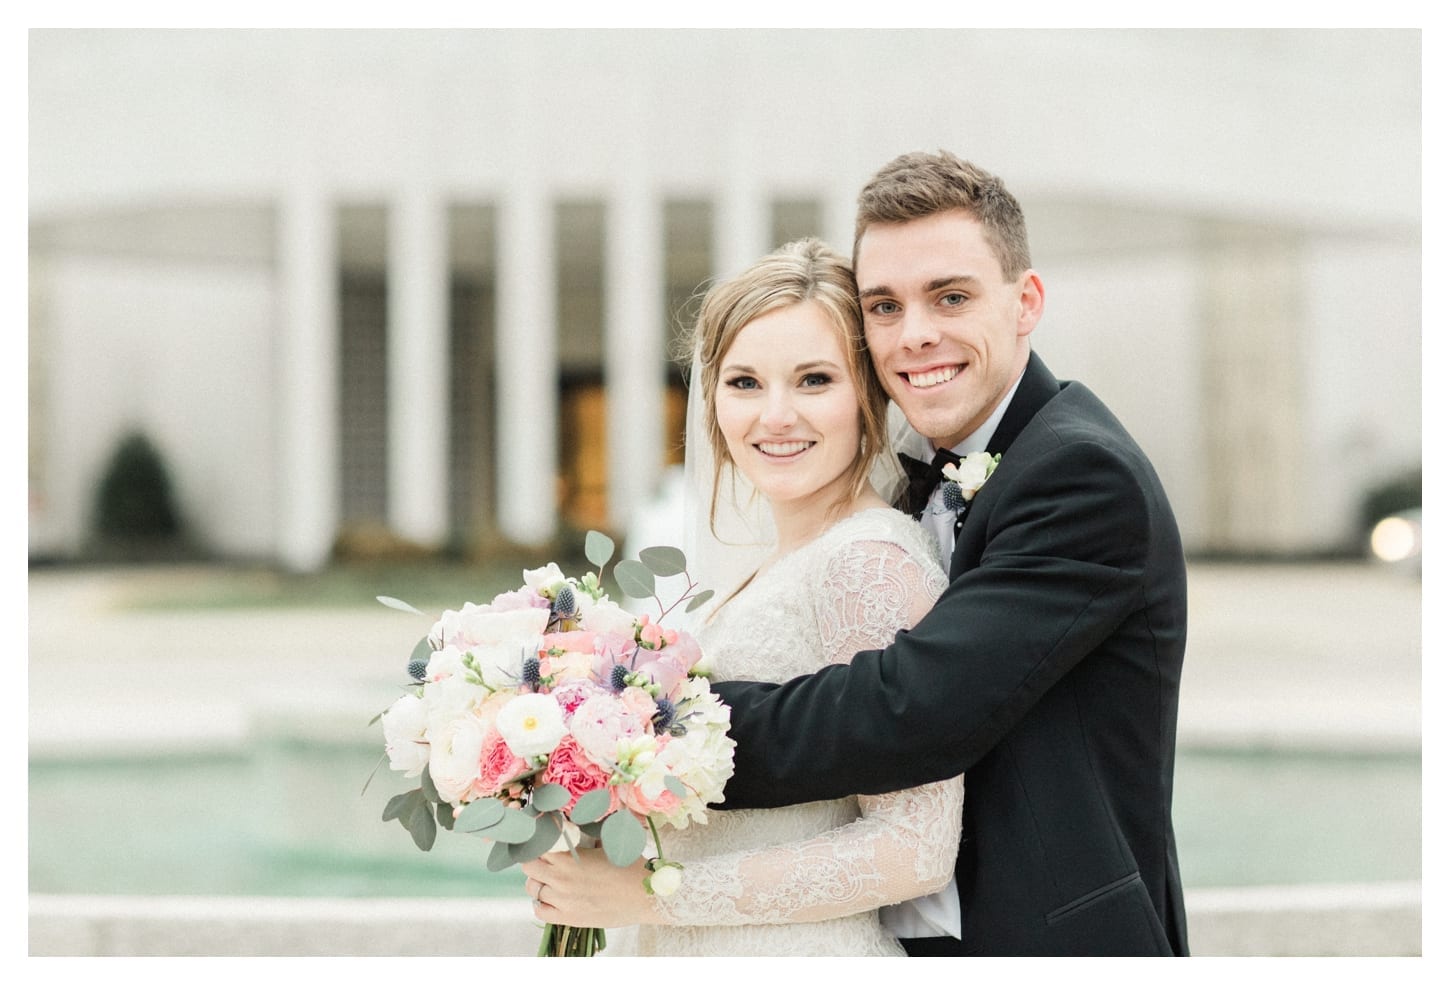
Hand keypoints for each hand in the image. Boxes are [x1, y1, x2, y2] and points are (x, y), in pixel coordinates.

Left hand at [519, 849, 658, 927]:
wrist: (645, 895)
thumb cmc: (629, 865)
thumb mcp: (606, 842)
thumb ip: (585, 835)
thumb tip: (575, 823)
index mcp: (568, 857)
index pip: (536, 846)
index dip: (537, 842)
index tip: (542, 840)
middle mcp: (560, 879)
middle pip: (528, 867)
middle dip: (534, 860)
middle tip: (545, 859)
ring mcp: (562, 901)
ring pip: (532, 889)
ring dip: (538, 881)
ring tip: (550, 878)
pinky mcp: (568, 918)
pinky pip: (540, 911)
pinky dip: (541, 903)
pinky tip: (552, 897)